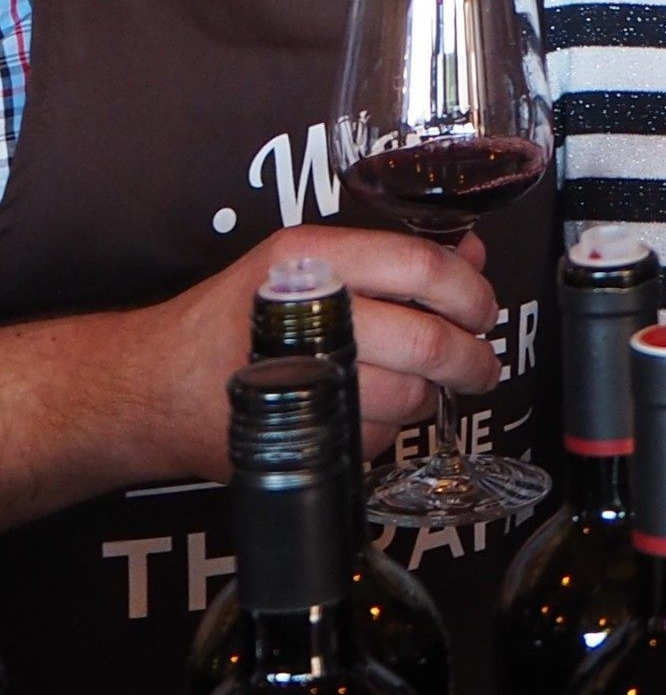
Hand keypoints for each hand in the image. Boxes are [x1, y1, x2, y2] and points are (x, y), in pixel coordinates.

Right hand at [121, 225, 500, 477]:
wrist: (152, 384)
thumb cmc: (240, 316)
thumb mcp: (311, 263)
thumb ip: (397, 258)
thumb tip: (476, 259)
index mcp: (314, 259)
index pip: (421, 267)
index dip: (471, 293)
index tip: (484, 310)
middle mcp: (307, 314)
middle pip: (426, 341)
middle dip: (472, 359)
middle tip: (482, 364)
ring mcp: (301, 378)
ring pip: (408, 395)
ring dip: (430, 396)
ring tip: (425, 385)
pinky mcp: (295, 432)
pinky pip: (374, 435)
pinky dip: (387, 428)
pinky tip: (370, 409)